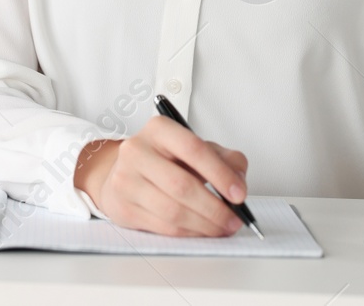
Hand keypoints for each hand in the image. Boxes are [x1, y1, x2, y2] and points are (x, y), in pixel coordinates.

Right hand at [73, 116, 249, 235]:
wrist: (124, 172)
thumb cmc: (165, 159)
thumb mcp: (195, 148)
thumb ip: (224, 158)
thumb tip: (239, 182)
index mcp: (159, 129)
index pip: (193, 149)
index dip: (220, 174)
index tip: (240, 194)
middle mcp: (137, 151)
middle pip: (182, 185)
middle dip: (215, 208)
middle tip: (235, 219)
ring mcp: (126, 180)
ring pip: (173, 210)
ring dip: (204, 225)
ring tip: (222, 227)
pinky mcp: (123, 207)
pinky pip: (163, 227)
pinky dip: (189, 233)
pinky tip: (202, 230)